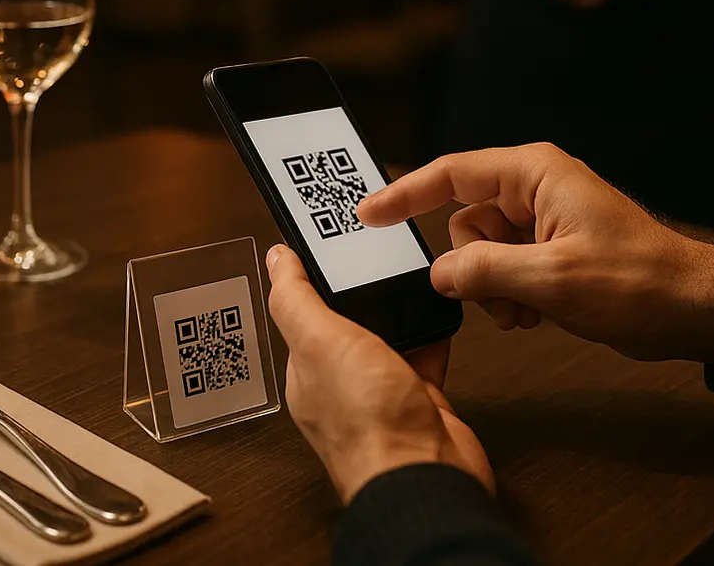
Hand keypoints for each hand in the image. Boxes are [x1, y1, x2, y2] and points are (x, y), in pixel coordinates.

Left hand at [266, 244, 492, 503]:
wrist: (427, 474)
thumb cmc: (369, 423)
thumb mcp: (321, 342)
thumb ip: (296, 299)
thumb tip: (276, 259)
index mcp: (307, 369)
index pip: (303, 311)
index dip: (314, 276)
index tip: (328, 240)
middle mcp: (342, 381)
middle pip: (350, 321)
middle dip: (362, 291)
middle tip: (375, 251)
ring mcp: (383, 391)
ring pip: (389, 335)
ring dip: (399, 309)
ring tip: (407, 272)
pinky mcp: (422, 398)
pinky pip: (425, 354)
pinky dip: (432, 332)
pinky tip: (437, 309)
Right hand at [358, 145, 713, 364]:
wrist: (692, 308)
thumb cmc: (642, 280)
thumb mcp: (553, 278)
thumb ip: (486, 271)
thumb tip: (440, 273)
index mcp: (534, 173)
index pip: (452, 174)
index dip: (404, 192)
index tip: (369, 212)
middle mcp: (533, 190)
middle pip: (463, 222)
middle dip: (471, 266)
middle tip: (499, 296)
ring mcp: (541, 222)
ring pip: (479, 252)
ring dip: (492, 288)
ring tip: (527, 309)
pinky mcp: (548, 251)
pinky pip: (502, 269)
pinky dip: (508, 296)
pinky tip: (535, 313)